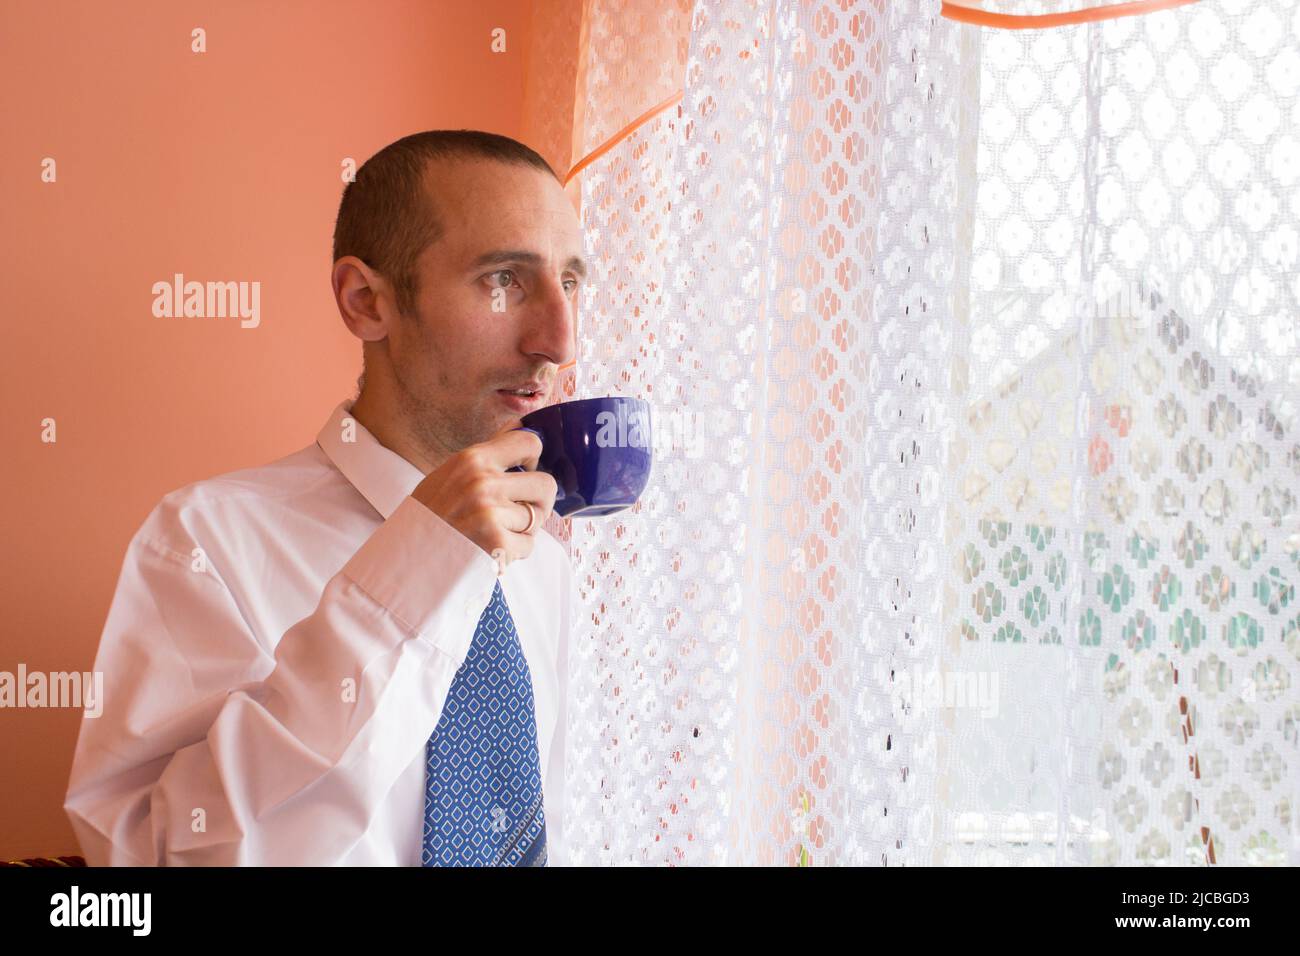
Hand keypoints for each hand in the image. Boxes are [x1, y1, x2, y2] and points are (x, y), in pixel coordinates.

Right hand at [411, 425, 557, 571]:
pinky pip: (528, 546)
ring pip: (537, 518)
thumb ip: (487, 457)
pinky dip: (515, 552)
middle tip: (520, 512)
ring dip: (522, 529)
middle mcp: (484, 483)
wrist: (405, 555)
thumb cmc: (429, 515)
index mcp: (472, 459)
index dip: (534, 458)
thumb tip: (521, 430)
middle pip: (546, 485)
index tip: (526, 470)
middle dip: (538, 501)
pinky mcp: (496, 544)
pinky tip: (492, 549)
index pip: (530, 443)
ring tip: (495, 532)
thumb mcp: (450, 473)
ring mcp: (491, 514)